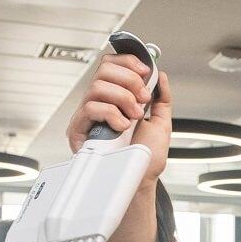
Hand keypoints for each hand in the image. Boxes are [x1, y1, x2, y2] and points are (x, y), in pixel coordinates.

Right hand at [66, 55, 172, 184]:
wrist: (139, 180)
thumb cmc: (146, 158)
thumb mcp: (161, 123)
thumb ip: (161, 98)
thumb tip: (160, 75)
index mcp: (115, 98)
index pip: (112, 65)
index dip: (128, 62)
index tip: (145, 71)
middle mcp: (99, 103)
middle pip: (104, 69)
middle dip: (129, 80)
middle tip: (142, 100)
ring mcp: (88, 116)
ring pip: (97, 86)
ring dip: (123, 99)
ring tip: (134, 117)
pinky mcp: (79, 130)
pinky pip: (90, 107)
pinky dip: (111, 113)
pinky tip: (122, 126)